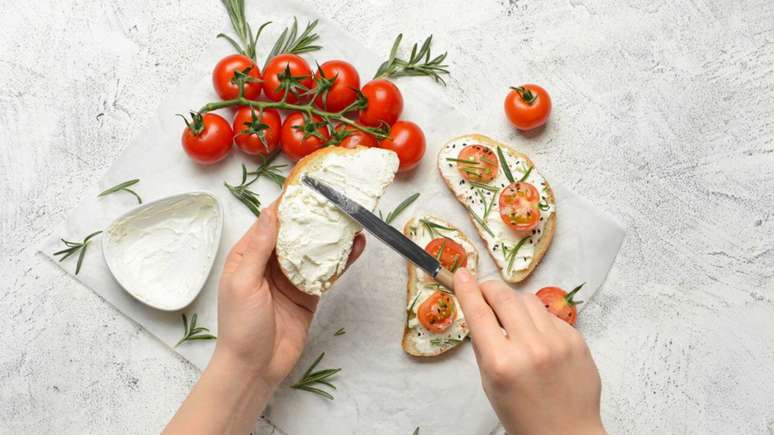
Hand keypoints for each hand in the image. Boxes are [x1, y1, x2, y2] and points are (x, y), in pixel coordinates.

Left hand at [216, 204, 365, 388]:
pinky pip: (328, 272)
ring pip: (315, 249)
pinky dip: (343, 259)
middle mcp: (270, 262)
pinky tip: (356, 246)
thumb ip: (259, 247)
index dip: (289, 203)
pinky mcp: (310, 293)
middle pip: (297, 231)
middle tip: (337, 196)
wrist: (255, 367)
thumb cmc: (240, 326)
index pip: (271, 221)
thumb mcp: (243, 282)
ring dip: (333, 234)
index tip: (308, 185)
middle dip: (315, 214)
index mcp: (248, 255)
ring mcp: (292, 277)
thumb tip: (271, 212)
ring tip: (353, 216)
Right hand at [454, 269, 604, 434]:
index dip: (467, 289)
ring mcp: (557, 342)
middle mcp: (530, 348)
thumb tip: (478, 309)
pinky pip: (549, 315)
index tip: (462, 274)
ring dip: (514, 303)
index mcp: (501, 363)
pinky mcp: (576, 340)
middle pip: (505, 296)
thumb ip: (484, 346)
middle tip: (484, 291)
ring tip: (513, 320)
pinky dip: (537, 319)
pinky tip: (537, 338)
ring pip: (529, 299)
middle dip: (490, 289)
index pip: (478, 312)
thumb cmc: (523, 414)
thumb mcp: (490, 383)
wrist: (566, 433)